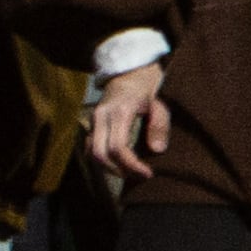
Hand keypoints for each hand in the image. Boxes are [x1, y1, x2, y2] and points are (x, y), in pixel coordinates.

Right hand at [87, 61, 171, 183]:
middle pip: (99, 154)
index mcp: (119, 112)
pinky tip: (119, 166)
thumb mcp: (159, 105)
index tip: (147, 173)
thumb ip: (159, 126)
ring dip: (109, 168)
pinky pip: (90, 148)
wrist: (128, 74)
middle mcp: (101, 116)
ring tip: (131, 173)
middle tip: (139, 176)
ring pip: (91, 153)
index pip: (118, 147)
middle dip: (119, 170)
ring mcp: (92, 120)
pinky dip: (102, 161)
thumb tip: (157, 151)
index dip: (131, 164)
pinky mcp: (91, 124)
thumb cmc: (147, 91)